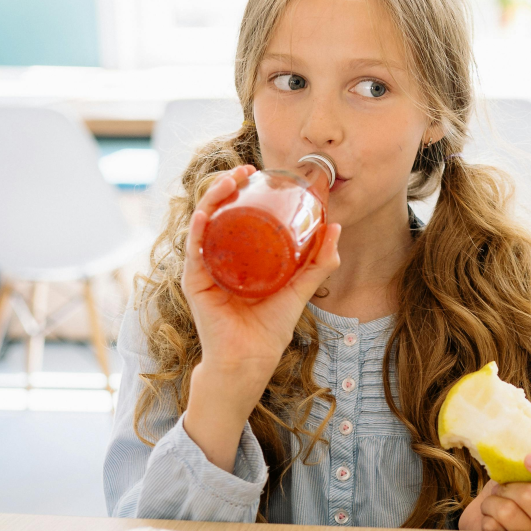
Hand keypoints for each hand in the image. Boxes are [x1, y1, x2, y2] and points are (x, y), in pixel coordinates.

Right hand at [182, 165, 341, 414]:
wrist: (252, 359)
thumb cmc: (270, 327)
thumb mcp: (300, 289)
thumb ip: (318, 262)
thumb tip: (336, 227)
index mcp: (238, 257)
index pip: (236, 215)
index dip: (243, 191)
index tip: (257, 172)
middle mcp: (218, 258)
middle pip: (218, 213)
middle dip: (228, 186)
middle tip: (246, 170)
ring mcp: (204, 269)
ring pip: (203, 224)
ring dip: (213, 198)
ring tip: (229, 180)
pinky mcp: (196, 283)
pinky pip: (194, 251)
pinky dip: (198, 229)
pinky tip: (206, 212)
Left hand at [458, 435, 530, 530]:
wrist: (501, 506)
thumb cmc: (530, 483)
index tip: (530, 457)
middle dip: (511, 482)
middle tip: (508, 480)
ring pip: (507, 511)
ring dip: (495, 497)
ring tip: (500, 495)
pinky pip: (492, 525)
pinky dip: (487, 512)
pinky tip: (494, 513)